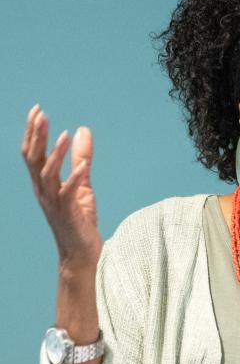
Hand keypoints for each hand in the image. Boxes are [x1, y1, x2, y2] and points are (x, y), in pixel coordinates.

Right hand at [21, 104, 102, 270]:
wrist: (81, 253)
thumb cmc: (79, 219)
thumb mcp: (82, 184)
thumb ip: (81, 159)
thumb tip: (82, 130)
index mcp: (43, 184)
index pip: (32, 153)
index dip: (32, 132)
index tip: (37, 110)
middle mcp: (43, 191)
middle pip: (33, 160)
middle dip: (36, 136)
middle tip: (40, 114)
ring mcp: (54, 203)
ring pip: (47, 175)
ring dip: (55, 154)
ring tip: (65, 135)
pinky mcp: (68, 214)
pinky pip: (68, 194)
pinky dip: (75, 178)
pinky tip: (83, 166)